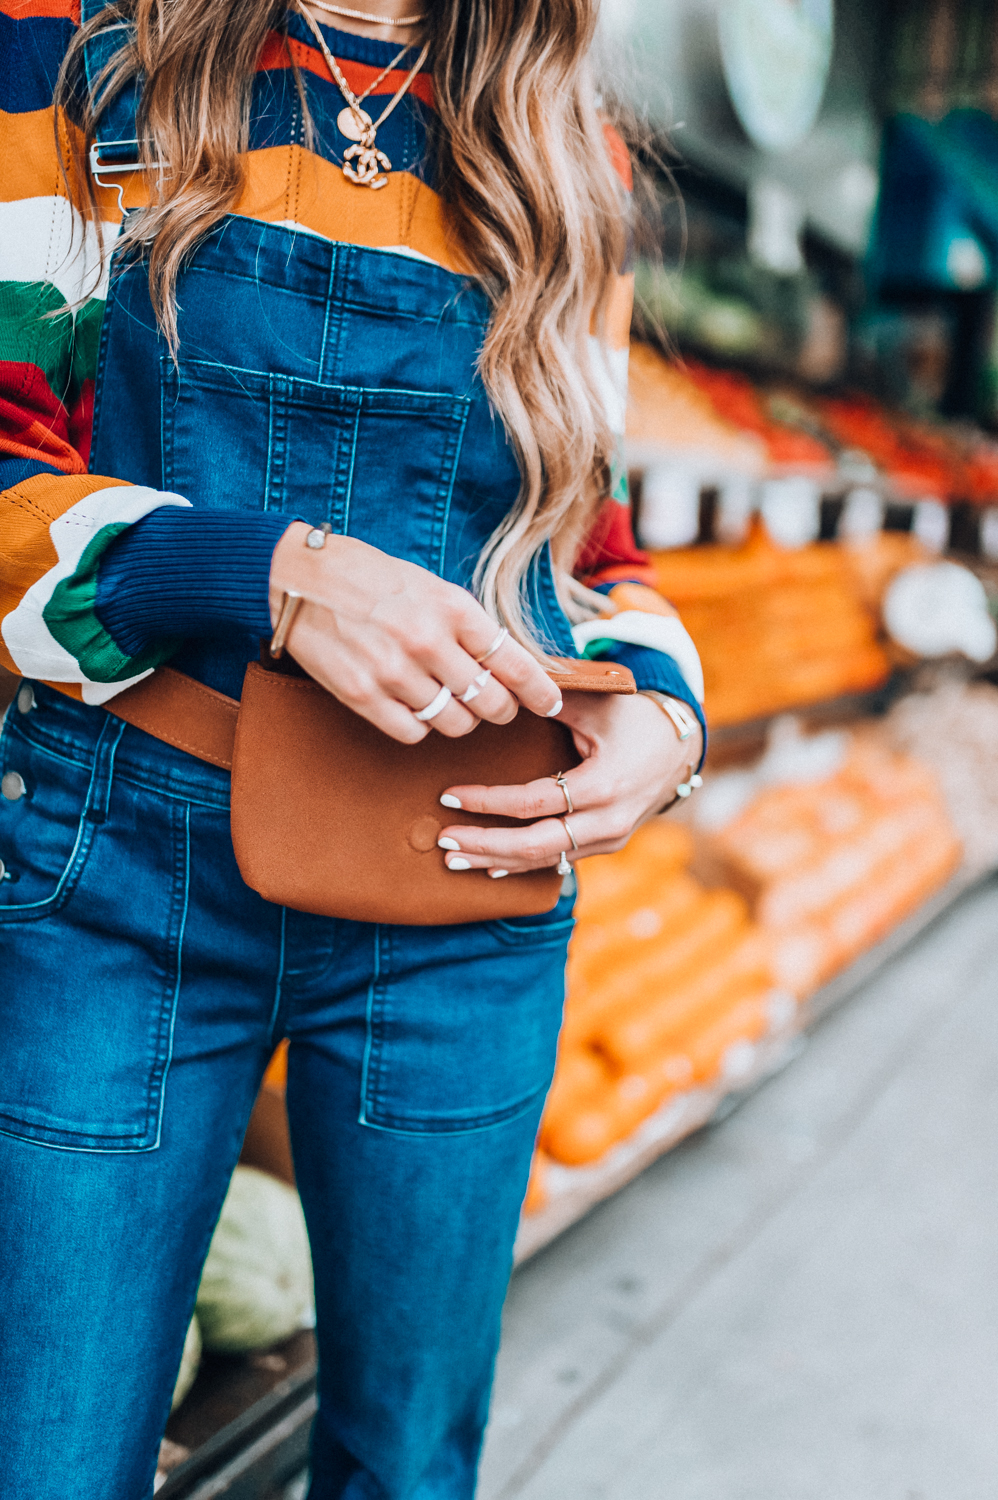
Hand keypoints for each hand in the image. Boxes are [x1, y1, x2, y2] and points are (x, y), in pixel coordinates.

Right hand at [269, 523, 561, 743]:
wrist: (298, 577)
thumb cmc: (369, 578)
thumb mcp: (429, 586)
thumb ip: (467, 624)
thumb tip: (508, 663)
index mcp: (451, 607)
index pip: (514, 662)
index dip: (540, 691)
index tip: (551, 704)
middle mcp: (427, 641)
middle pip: (490, 703)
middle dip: (500, 711)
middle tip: (495, 708)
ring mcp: (394, 671)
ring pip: (454, 723)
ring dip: (459, 719)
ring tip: (447, 702)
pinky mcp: (362, 695)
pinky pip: (413, 733)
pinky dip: (420, 727)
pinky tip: (412, 707)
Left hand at [436, 691, 702, 874]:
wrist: (681, 746)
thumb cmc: (635, 718)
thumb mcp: (597, 703)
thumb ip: (550, 701)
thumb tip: (497, 688)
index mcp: (603, 785)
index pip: (533, 802)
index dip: (487, 802)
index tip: (450, 796)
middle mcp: (608, 821)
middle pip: (535, 845)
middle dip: (485, 844)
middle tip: (443, 840)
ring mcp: (610, 838)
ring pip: (546, 860)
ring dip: (497, 860)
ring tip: (455, 858)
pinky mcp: (608, 845)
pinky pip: (561, 860)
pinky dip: (523, 863)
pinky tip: (490, 864)